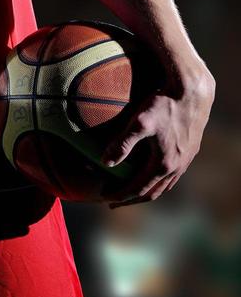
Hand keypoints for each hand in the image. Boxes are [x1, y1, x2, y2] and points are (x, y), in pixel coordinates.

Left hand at [101, 63, 214, 207]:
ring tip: (130, 193)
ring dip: (146, 192)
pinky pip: (173, 176)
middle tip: (113, 202)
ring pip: (164, 186)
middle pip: (152, 192)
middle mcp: (176, 167)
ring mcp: (185, 161)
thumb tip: (104, 162)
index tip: (104, 198)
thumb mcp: (139, 123)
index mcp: (163, 163)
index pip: (137, 188)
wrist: (192, 93)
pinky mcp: (189, 152)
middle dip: (131, 199)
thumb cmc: (163, 105)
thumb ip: (122, 143)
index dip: (120, 195)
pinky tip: (151, 176)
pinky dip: (159, 182)